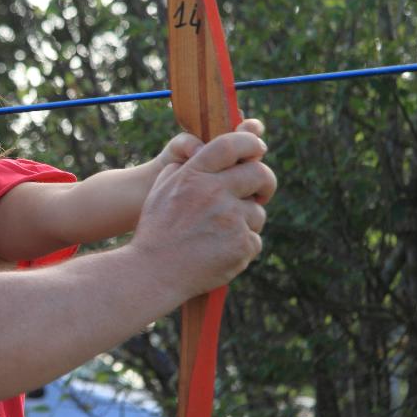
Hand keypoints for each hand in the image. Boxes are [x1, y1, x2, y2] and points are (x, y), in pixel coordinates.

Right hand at [132, 126, 275, 296]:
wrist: (152, 273)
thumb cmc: (155, 231)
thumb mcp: (160, 191)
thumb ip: (183, 169)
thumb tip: (207, 155)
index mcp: (194, 175)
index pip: (231, 145)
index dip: (250, 143)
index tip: (257, 149)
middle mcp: (214, 192)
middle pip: (260, 174)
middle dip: (264, 182)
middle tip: (260, 192)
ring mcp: (231, 219)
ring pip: (257, 213)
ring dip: (247, 222)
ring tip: (221, 235)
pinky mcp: (241, 244)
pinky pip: (254, 240)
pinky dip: (241, 247)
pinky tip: (220, 253)